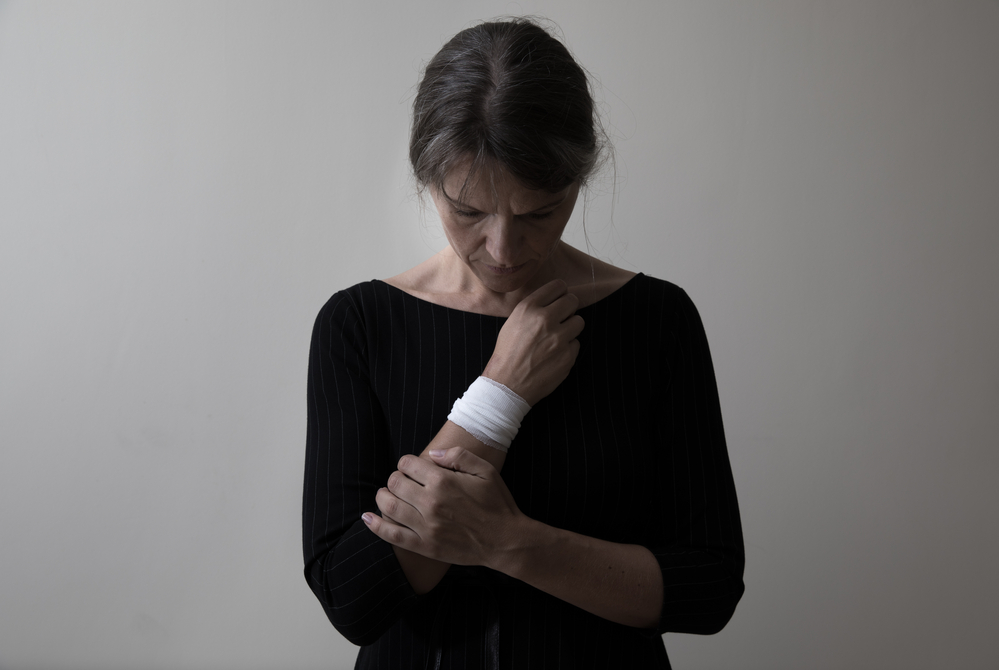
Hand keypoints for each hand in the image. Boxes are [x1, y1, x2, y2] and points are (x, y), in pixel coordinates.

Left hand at [364, 447, 523, 567]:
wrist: (505, 540)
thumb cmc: (497, 503)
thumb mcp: (485, 470)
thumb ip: (458, 456)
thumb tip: (431, 454)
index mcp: (443, 481)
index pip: (407, 464)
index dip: (406, 463)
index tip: (412, 467)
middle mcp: (431, 502)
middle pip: (395, 483)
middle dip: (395, 478)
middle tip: (402, 481)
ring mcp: (425, 526)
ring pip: (389, 506)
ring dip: (383, 496)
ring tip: (386, 495)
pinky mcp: (424, 546)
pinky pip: (392, 535)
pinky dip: (376, 525)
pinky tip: (367, 517)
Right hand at [482, 279, 583, 405]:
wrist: (507, 385)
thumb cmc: (508, 353)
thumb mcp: (513, 322)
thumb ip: (533, 308)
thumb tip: (554, 299)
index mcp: (529, 309)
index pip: (557, 286)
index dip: (560, 291)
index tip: (560, 296)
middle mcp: (545, 320)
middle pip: (572, 301)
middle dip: (569, 307)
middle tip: (563, 315)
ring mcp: (559, 339)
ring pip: (579, 321)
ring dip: (571, 327)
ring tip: (558, 336)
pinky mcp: (568, 356)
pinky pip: (576, 343)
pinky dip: (568, 347)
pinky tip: (555, 354)